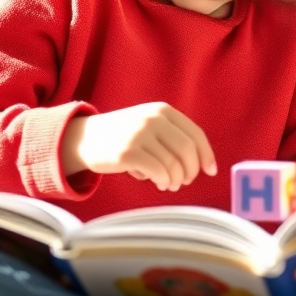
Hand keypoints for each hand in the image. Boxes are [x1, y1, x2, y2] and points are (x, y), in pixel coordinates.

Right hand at [61, 103, 216, 191]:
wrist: (84, 138)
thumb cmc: (124, 137)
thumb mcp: (149, 125)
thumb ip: (172, 138)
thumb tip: (199, 165)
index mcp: (163, 110)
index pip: (195, 133)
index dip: (206, 154)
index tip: (211, 170)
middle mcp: (153, 119)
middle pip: (187, 150)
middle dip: (191, 170)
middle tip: (186, 182)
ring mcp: (139, 134)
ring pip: (172, 164)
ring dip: (175, 179)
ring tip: (169, 184)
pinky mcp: (127, 152)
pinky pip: (157, 171)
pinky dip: (162, 181)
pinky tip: (158, 183)